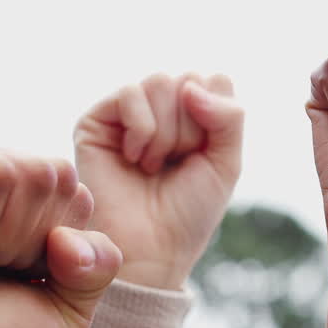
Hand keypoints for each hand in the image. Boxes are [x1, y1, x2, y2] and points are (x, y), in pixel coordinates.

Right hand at [74, 73, 243, 289]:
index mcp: (194, 115)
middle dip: (190, 129)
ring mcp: (129, 113)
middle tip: (175, 164)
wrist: (150, 248)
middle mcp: (162, 109)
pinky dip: (141, 129)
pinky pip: (129, 93)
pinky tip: (134, 158)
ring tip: (153, 166)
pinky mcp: (98, 120)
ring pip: (160, 83)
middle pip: (189, 80)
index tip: (204, 156)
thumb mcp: (226, 162)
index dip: (217, 118)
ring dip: (165, 133)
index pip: (216, 81)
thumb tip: (190, 86)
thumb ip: (228, 117)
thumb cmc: (188, 211)